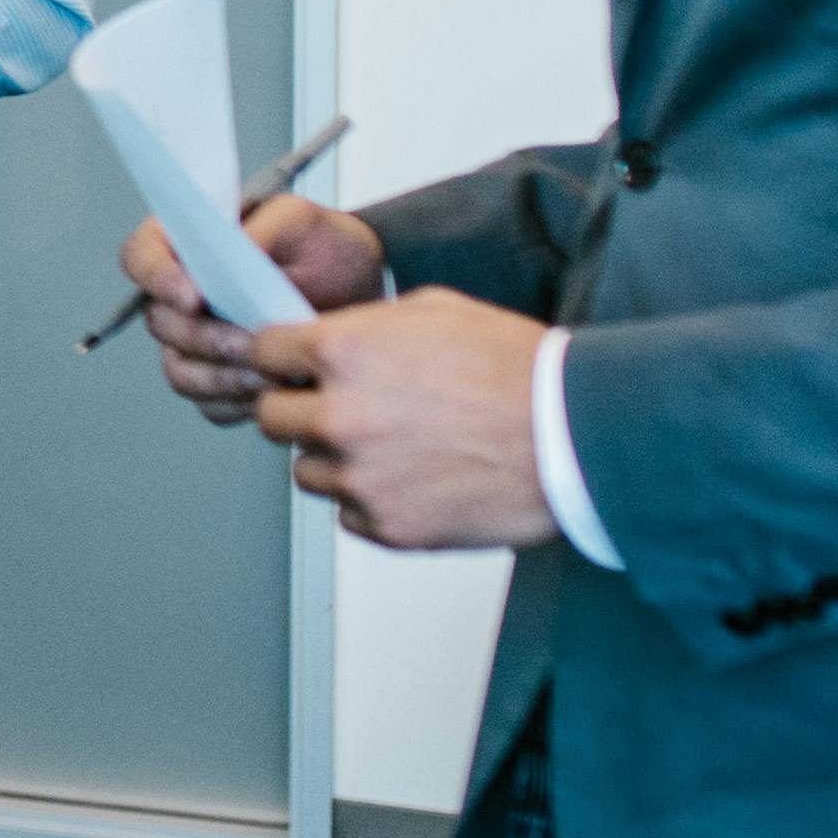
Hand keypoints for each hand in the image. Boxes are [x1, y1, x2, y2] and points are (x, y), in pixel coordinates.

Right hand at [123, 195, 385, 425]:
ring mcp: (195, 343)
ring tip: (272, 372)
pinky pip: (211, 404)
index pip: (140, 256)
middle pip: (160, 323)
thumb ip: (268, 223)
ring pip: (181, 372)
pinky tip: (274, 389)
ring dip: (223, 378)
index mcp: (185, 244)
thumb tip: (237, 245)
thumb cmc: (323, 246)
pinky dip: (241, 402)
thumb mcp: (303, 220)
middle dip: (204, 338)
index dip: (156, 278)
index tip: (194, 297)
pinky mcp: (219, 381)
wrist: (358, 293)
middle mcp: (181, 295)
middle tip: (249, 342)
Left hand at [247, 288, 555, 550]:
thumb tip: (326, 337)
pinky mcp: (387, 527)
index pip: (263, 353)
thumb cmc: (517, 371)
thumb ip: (365, 326)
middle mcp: (341, 416)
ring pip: (306, 471)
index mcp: (344, 352)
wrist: (573, 438)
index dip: (281, 358)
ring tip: (392, 444)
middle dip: (297, 409)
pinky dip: (370, 499)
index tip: (292, 365)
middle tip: (337, 406)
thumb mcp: (434, 310)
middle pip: (270, 418)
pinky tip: (414, 477)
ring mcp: (360, 478)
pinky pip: (349, 513)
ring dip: (334, 458)